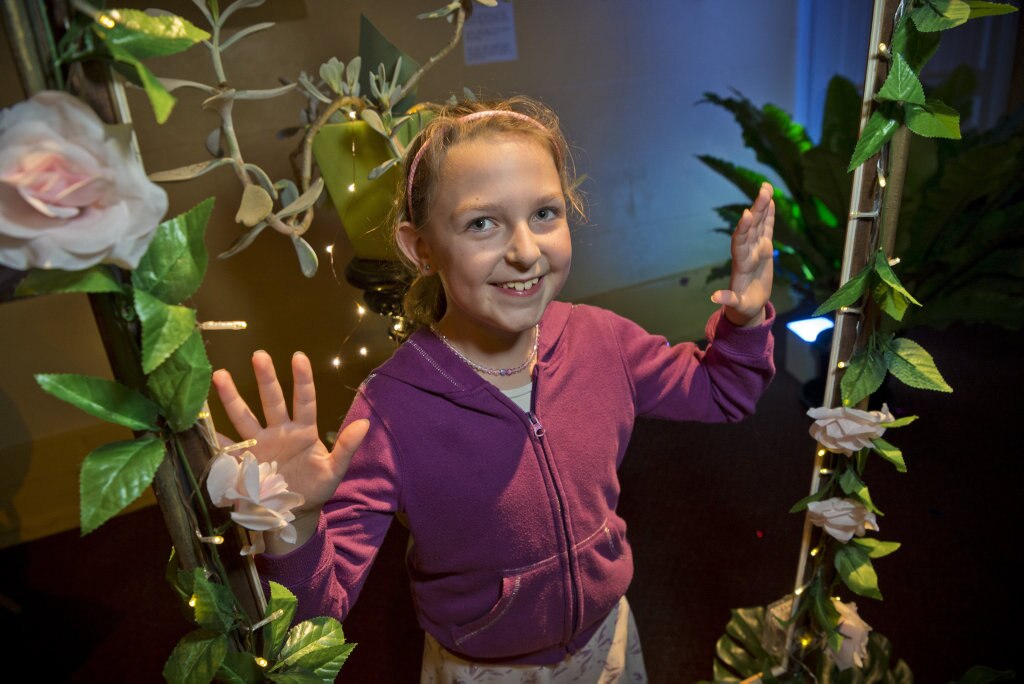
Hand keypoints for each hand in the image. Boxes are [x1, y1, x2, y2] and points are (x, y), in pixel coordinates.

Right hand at [212, 350, 368, 521]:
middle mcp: (279, 431)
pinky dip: (213, 437)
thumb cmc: (315, 488)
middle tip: (259, 355)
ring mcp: (258, 444)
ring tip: (220, 376)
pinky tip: (200, 424)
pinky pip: (226, 447)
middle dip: (266, 378)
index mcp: (303, 431)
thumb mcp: (334, 470)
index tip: (298, 356)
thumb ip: (347, 447)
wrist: (293, 514)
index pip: (304, 400)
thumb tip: (365, 424)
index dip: (302, 379)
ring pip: (244, 416)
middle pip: (272, 400)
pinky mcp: (242, 461)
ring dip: (231, 398)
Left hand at [711, 181, 774, 326]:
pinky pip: (766, 229)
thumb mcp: (737, 306)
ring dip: (763, 206)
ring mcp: (756, 248)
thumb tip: (714, 297)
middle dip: (757, 209)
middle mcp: (747, 252)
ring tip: (766, 187)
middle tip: (763, 191)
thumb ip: (728, 300)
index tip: (746, 214)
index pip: (740, 242)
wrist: (747, 305)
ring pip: (759, 224)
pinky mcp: (764, 248)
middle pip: (752, 228)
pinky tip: (772, 200)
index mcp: (741, 264)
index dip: (743, 229)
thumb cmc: (742, 307)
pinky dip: (769, 215)